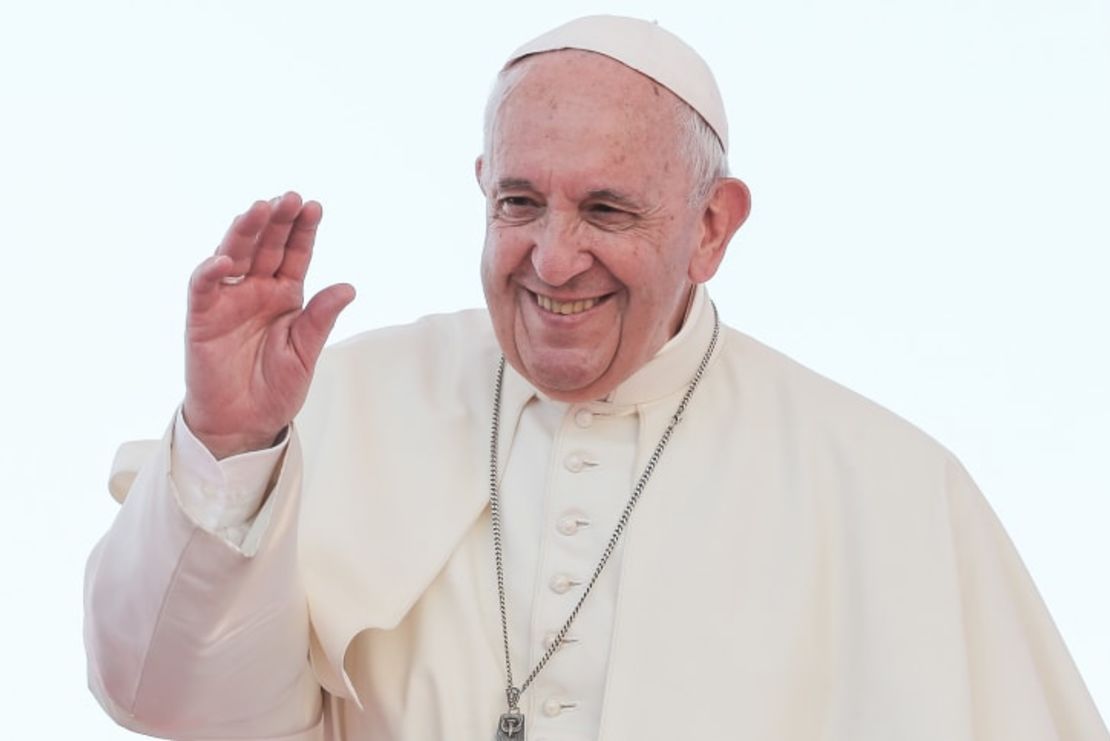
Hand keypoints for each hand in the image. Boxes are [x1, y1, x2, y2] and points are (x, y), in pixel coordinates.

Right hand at [182, 193, 354, 458]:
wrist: (244, 422)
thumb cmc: (276, 388)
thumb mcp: (306, 353)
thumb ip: (321, 319)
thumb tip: (349, 287)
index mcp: (286, 295)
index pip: (295, 253)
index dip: (303, 230)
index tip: (314, 206)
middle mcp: (256, 289)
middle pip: (266, 245)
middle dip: (277, 220)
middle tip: (289, 197)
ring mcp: (228, 299)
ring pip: (235, 254)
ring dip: (245, 231)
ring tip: (259, 209)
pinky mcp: (201, 316)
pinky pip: (204, 286)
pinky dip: (211, 270)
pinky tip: (226, 258)